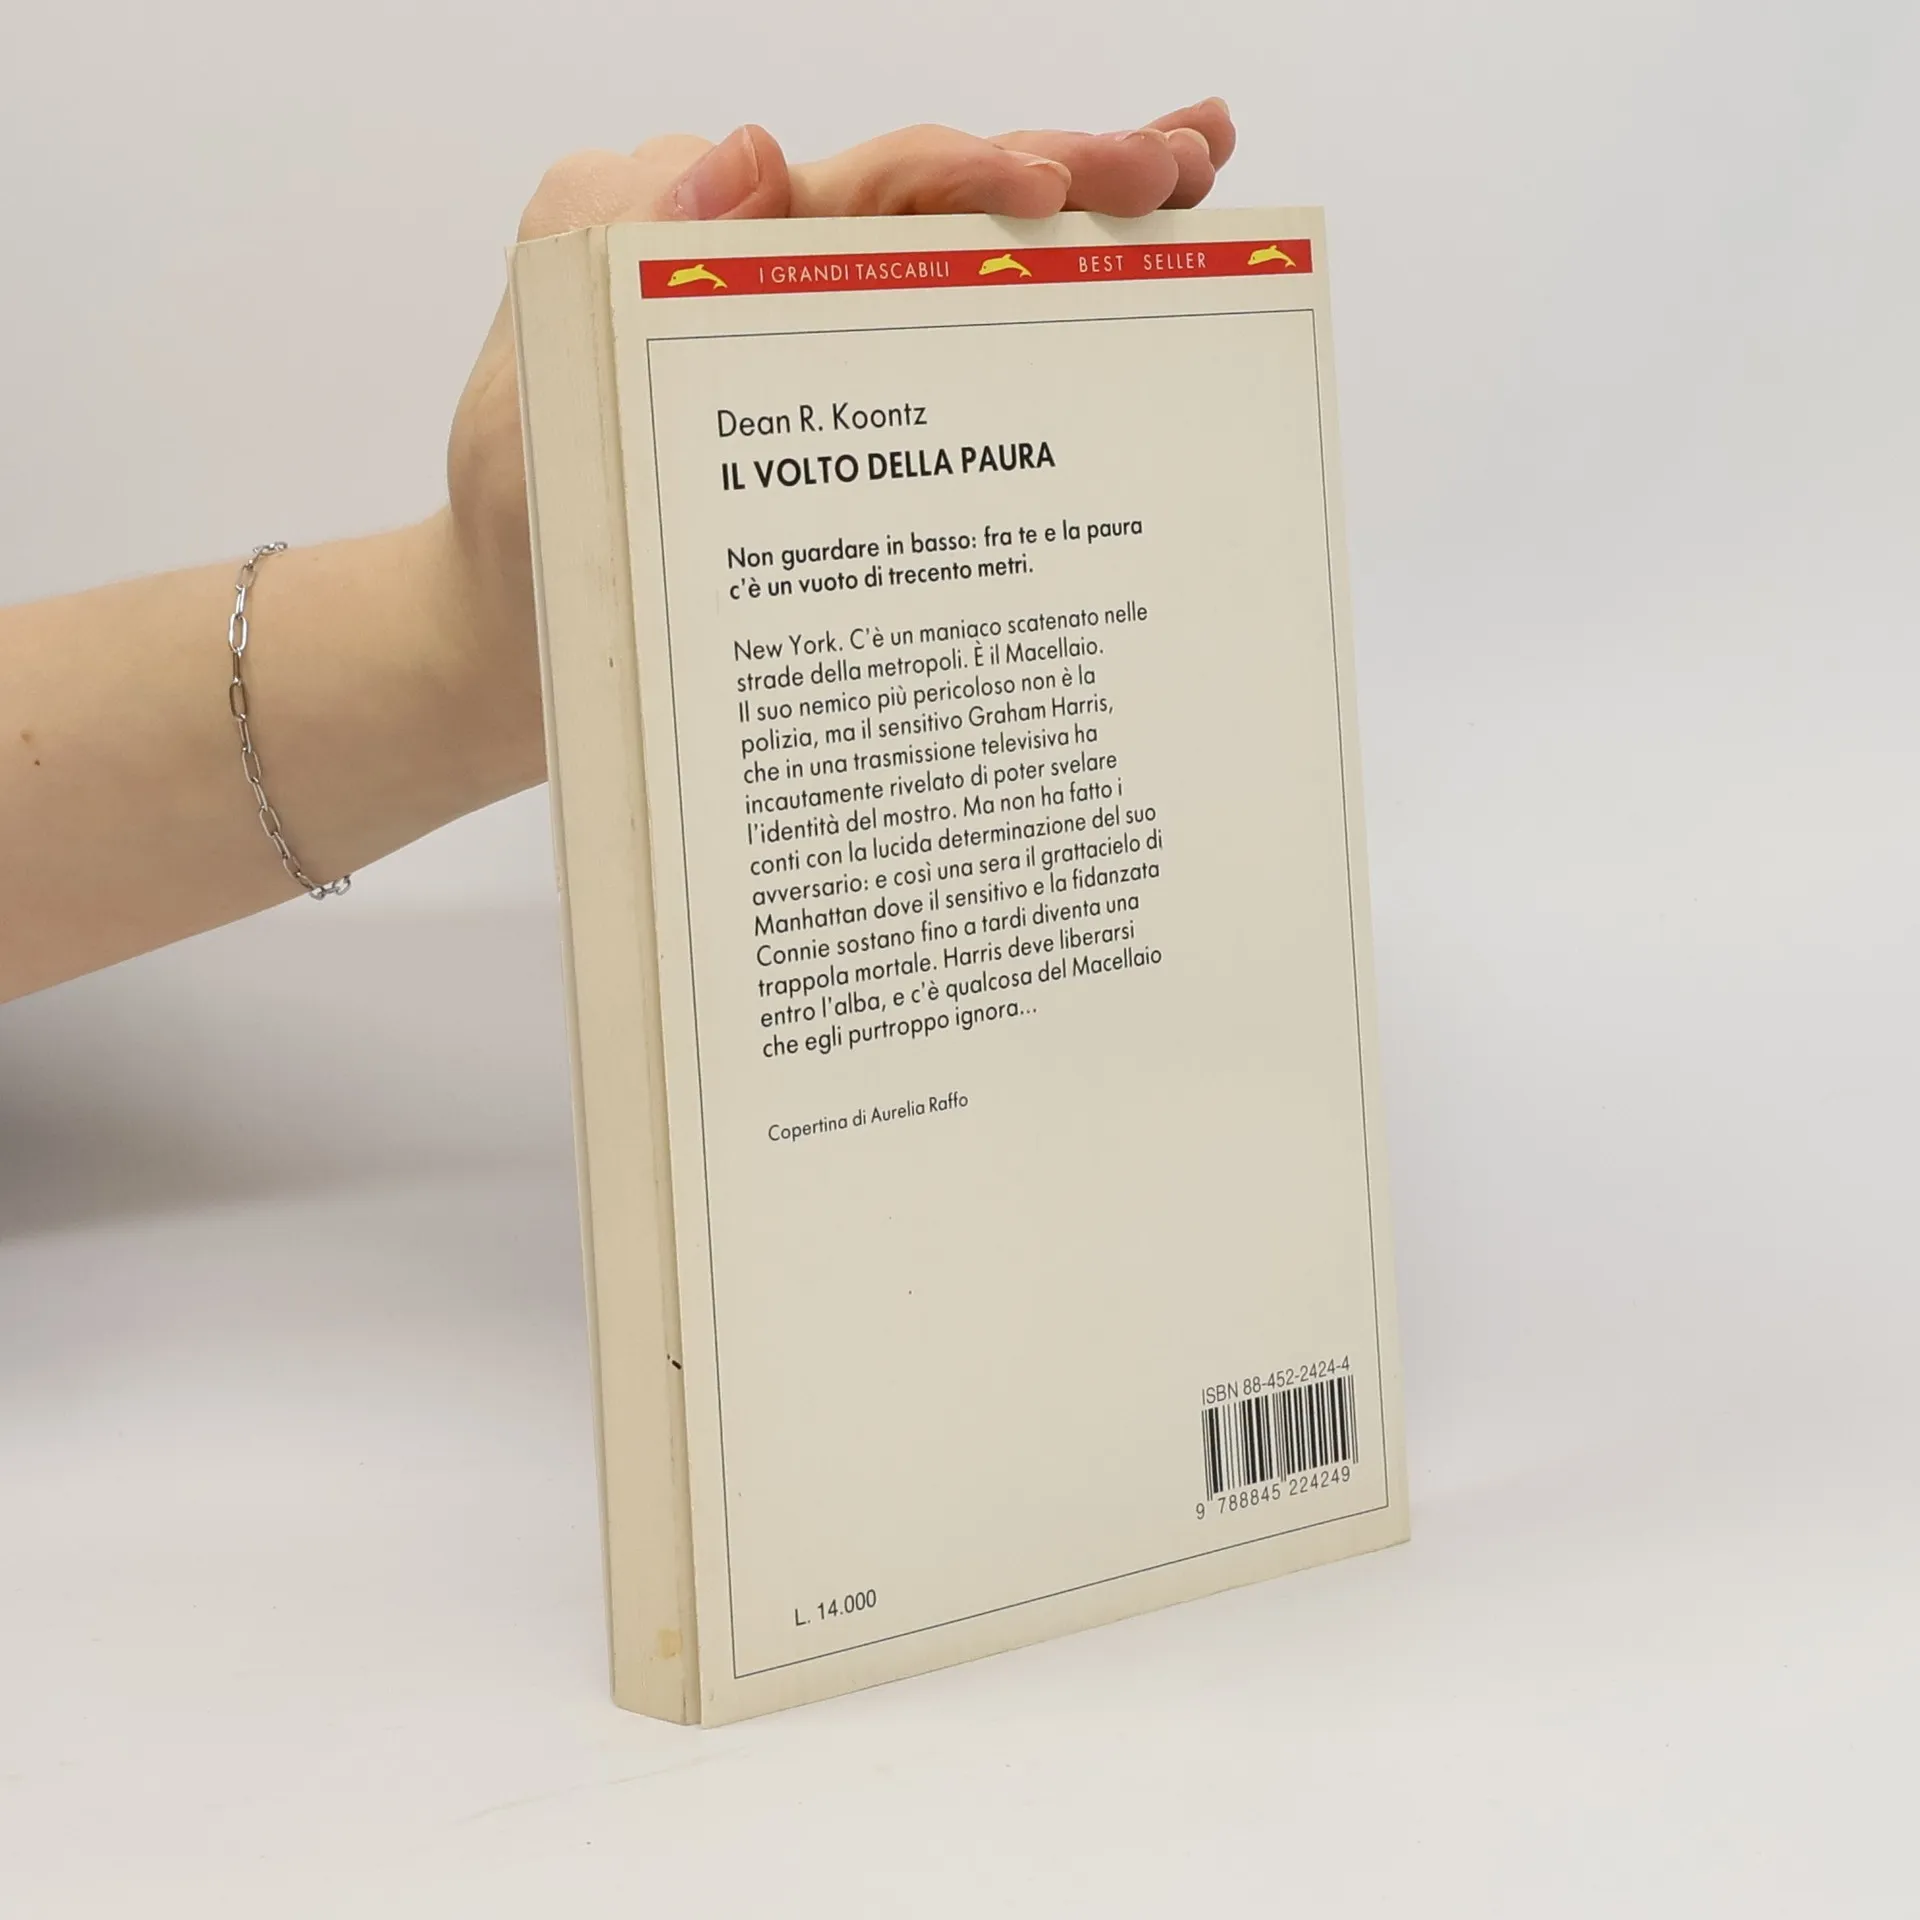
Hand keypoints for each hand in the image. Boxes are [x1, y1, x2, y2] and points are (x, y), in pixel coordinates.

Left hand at [440, 103, 1235, 784]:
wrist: (523, 656)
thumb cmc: (522, 532)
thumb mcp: (530, 389)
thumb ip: (600, 253)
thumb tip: (742, 152)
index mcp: (713, 257)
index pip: (862, 187)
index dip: (966, 170)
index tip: (1057, 181)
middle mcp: (785, 292)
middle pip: (945, 213)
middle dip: (1072, 177)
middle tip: (1182, 168)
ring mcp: (833, 368)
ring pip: (972, 279)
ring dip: (1087, 229)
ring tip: (1197, 183)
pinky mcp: (861, 445)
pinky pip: (959, 374)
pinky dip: (1046, 333)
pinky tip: (1136, 294)